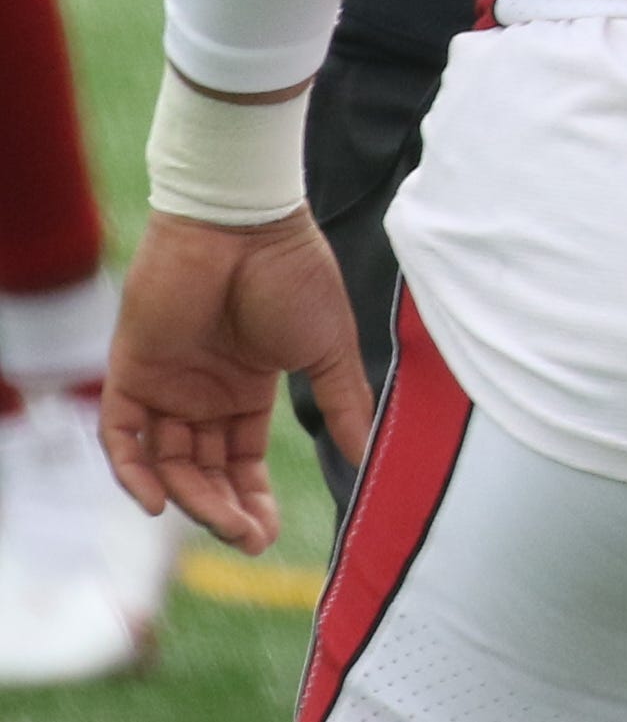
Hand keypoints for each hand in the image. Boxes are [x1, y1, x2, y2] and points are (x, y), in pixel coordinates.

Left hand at [102, 209, 369, 552]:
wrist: (246, 225)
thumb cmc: (294, 275)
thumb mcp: (329, 346)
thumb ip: (344, 402)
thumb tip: (370, 453)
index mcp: (246, 390)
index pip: (240, 462)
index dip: (251, 500)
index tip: (267, 534)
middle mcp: (202, 395)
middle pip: (203, 471)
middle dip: (225, 509)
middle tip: (248, 537)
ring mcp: (165, 385)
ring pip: (167, 463)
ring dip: (191, 498)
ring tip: (225, 521)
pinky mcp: (132, 372)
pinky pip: (121, 438)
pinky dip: (133, 473)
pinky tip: (159, 500)